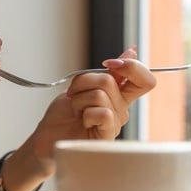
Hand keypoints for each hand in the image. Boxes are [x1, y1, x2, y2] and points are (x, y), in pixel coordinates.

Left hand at [0, 47, 156, 190]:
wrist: (46, 139)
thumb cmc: (62, 116)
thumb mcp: (82, 87)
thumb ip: (107, 73)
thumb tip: (132, 51)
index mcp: (118, 96)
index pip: (145, 79)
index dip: (131, 66)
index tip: (108, 64)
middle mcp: (121, 110)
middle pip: (110, 80)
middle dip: (82, 82)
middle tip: (73, 96)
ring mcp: (115, 124)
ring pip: (101, 94)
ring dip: (78, 99)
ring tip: (75, 111)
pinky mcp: (106, 137)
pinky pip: (103, 113)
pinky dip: (85, 114)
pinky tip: (81, 122)